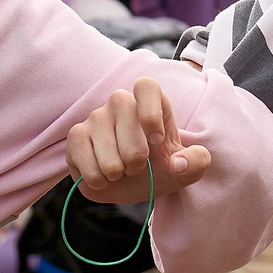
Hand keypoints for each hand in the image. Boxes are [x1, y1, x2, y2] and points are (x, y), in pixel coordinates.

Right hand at [67, 77, 211, 205]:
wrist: (132, 186)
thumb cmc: (161, 168)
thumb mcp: (186, 170)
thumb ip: (196, 163)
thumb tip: (180, 163)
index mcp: (151, 101)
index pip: (146, 86)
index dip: (150, 112)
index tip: (157, 141)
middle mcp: (121, 102)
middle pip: (126, 117)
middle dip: (136, 156)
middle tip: (138, 167)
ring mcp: (96, 117)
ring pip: (104, 146)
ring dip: (116, 171)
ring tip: (120, 171)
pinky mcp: (77, 136)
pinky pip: (83, 158)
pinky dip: (97, 178)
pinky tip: (102, 176)